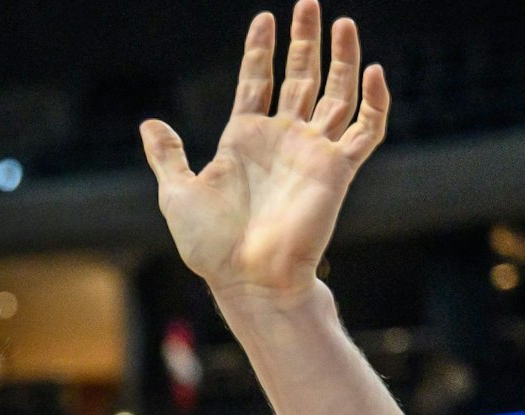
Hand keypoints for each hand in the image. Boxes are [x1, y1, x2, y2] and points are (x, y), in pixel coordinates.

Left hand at [141, 0, 388, 299]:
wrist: (246, 278)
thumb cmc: (209, 244)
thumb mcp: (177, 192)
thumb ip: (167, 155)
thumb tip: (148, 124)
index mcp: (243, 139)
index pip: (257, 81)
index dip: (260, 49)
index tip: (264, 17)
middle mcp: (281, 139)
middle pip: (300, 78)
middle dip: (304, 42)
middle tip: (308, 4)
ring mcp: (312, 151)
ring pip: (337, 94)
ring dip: (343, 59)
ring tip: (343, 22)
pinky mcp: (338, 169)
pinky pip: (366, 130)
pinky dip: (375, 102)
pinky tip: (375, 72)